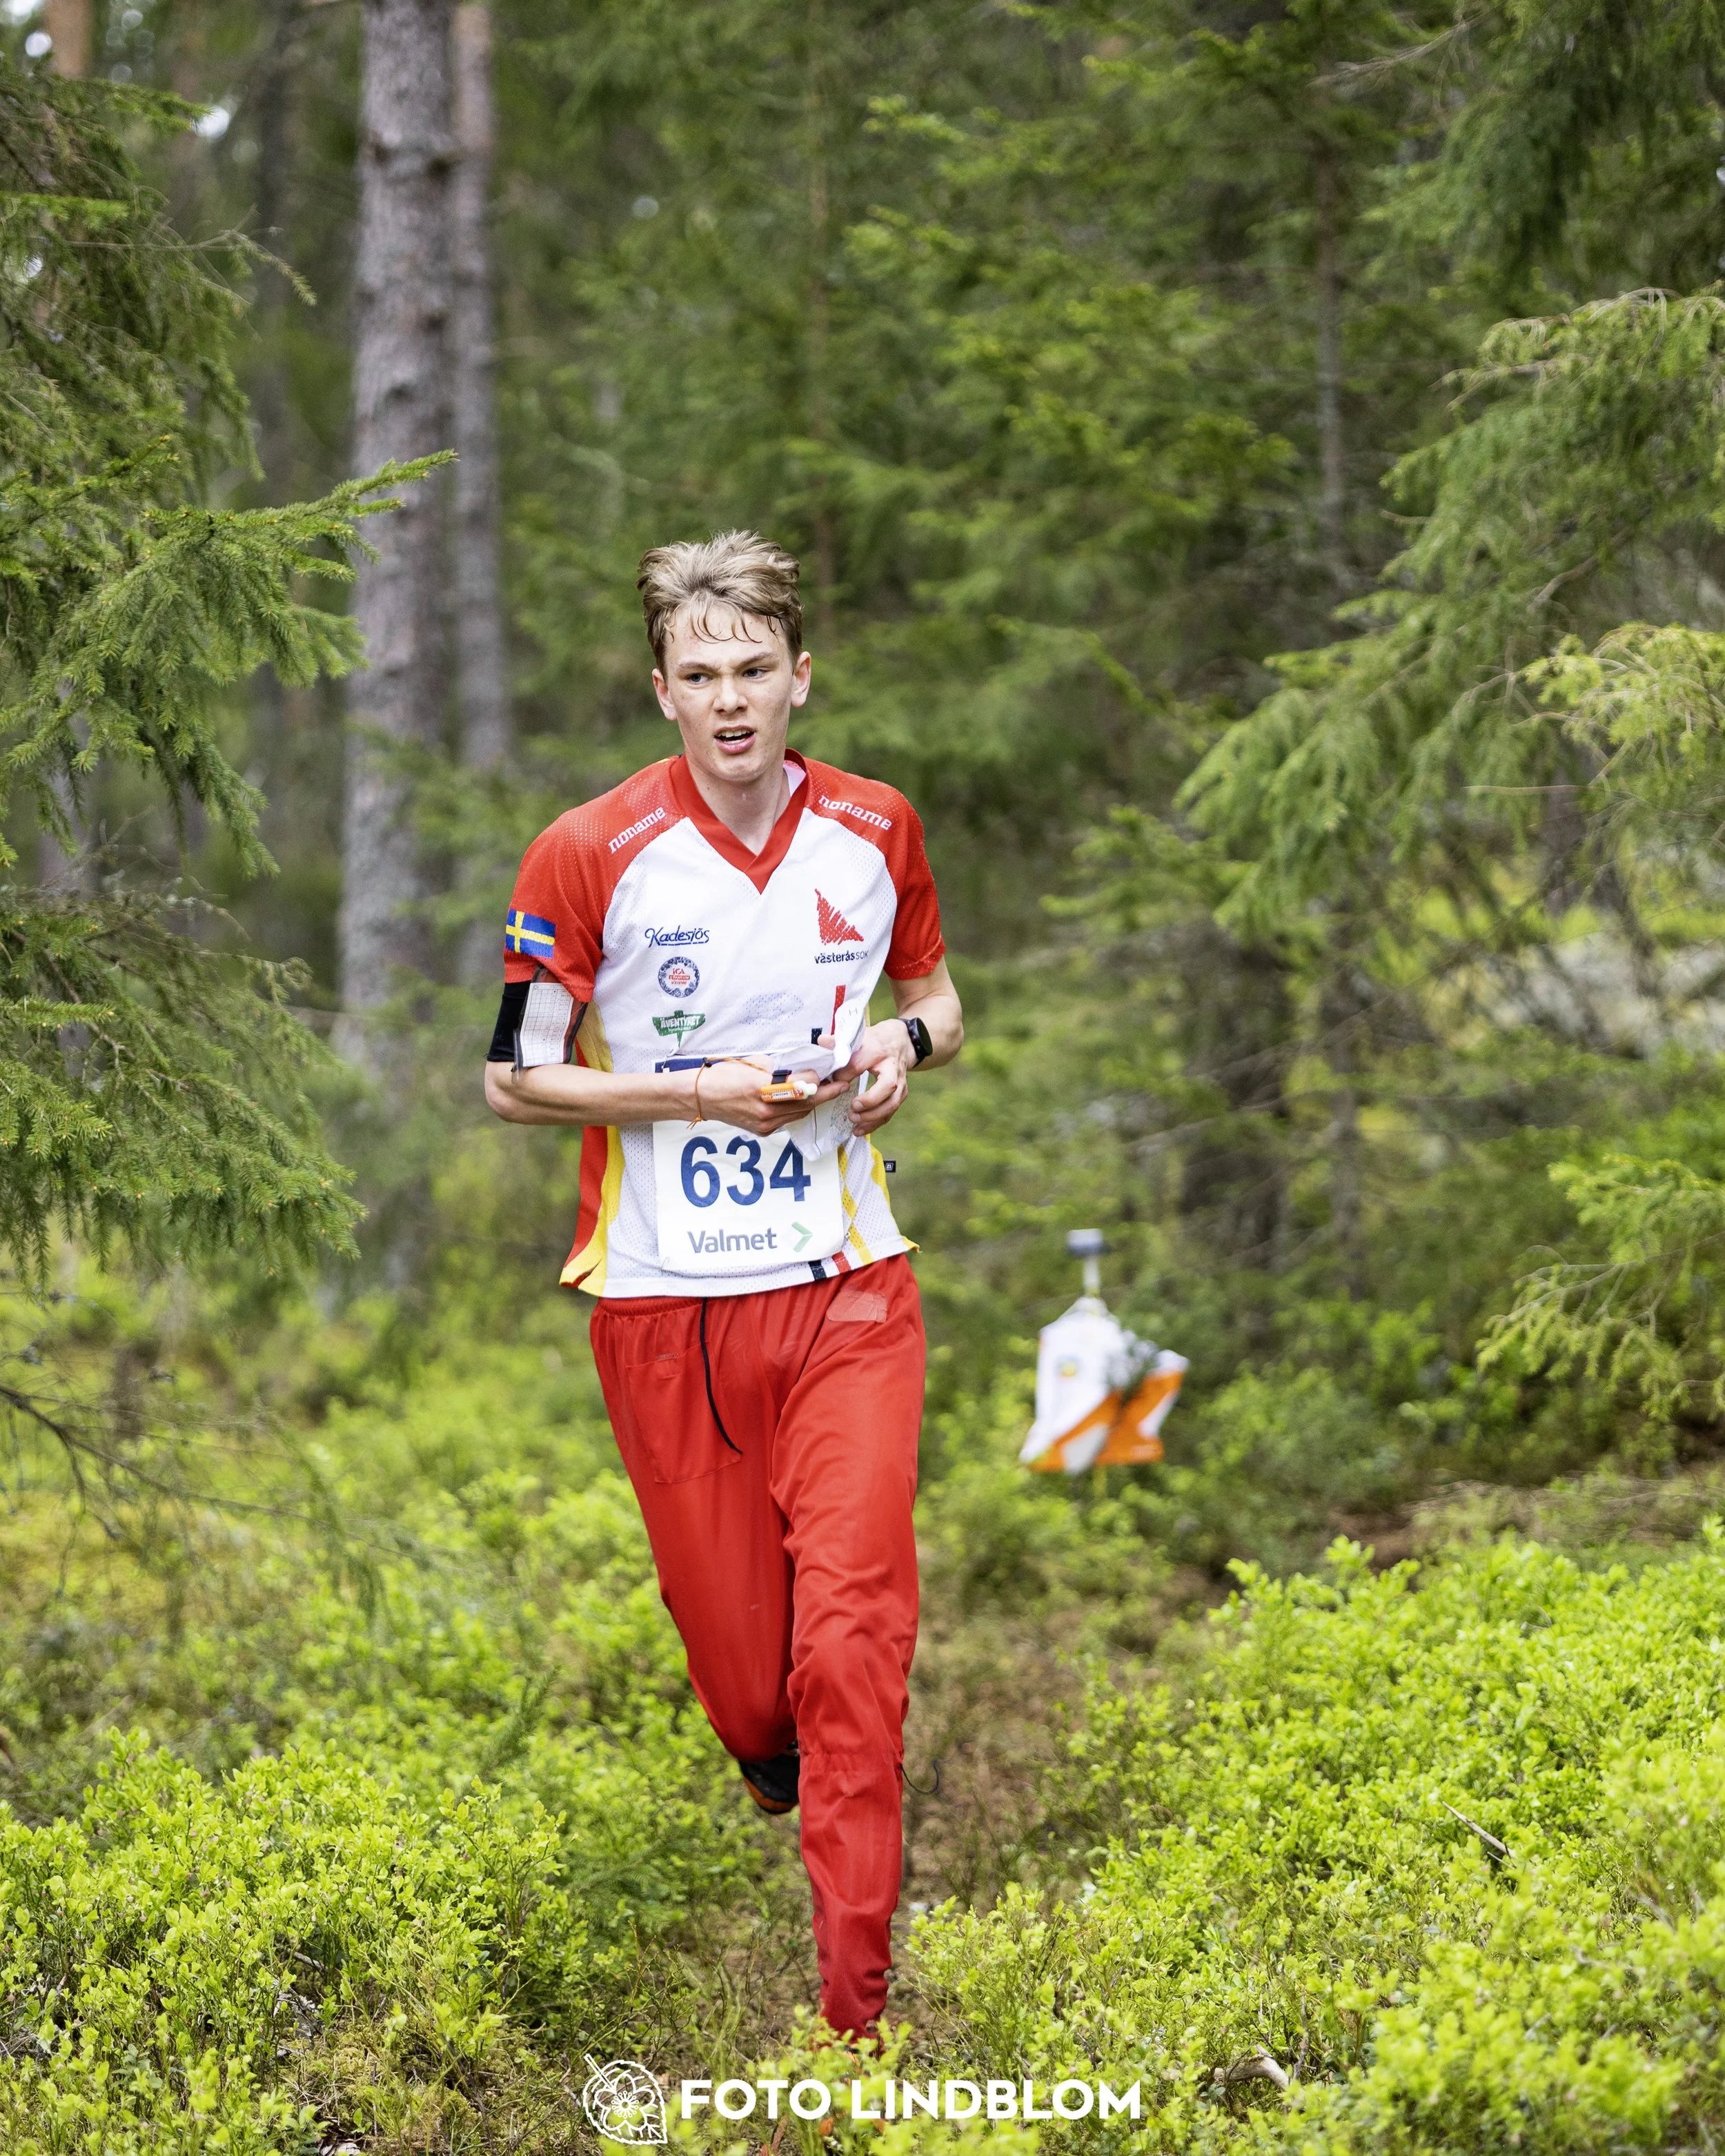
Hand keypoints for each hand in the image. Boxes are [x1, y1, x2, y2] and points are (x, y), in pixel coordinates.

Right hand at [690, 1055, 852, 1136]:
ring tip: (824, 1090)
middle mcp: (766, 1110)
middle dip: (826, 1095)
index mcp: (763, 1088)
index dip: (823, 1083)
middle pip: (806, 1104)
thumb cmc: (725, 1074)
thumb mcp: (755, 1062)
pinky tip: (801, 1100)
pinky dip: (796, 1109)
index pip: (803, 1087)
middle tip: (841, 1085)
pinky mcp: (763, 1131)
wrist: (702, 1097)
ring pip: (799, 1114)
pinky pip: (787, 1120)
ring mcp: (765, 1124)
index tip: (837, 1076)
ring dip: (813, 1103)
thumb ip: (782, 1068)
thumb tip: (805, 1069)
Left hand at [830, 1020, 914, 1134]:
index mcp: (877, 1050)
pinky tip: (860, 1129)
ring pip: (892, 1103)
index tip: (833, 1079)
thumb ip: (837, 1042)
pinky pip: (891, 1112)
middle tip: (852, 1108)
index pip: (860, 1064)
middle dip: (870, 1101)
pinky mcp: (901, 1093)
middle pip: (887, 1086)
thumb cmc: (874, 1041)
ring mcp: (900, 1082)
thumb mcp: (858, 1037)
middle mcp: (892, 1067)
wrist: (900, 1042)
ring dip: (873, 1116)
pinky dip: (876, 1123)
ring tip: (853, 1121)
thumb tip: (821, 1042)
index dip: (844, 1075)